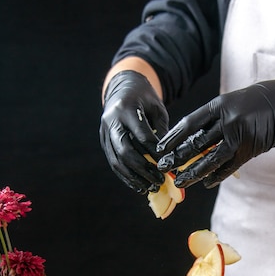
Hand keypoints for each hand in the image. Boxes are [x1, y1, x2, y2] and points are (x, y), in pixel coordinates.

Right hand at [100, 70, 168, 192]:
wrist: (122, 88)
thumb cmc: (145, 98)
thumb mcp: (157, 108)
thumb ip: (162, 131)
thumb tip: (170, 158)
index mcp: (126, 108)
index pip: (141, 135)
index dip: (155, 152)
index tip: (168, 164)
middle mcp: (111, 121)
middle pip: (125, 151)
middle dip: (144, 168)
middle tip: (160, 180)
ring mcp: (104, 132)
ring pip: (117, 161)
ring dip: (135, 177)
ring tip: (151, 187)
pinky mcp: (103, 142)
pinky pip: (114, 163)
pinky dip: (126, 177)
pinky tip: (139, 186)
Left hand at [156, 75, 274, 187]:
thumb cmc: (258, 102)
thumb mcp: (233, 102)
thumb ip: (215, 119)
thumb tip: (193, 139)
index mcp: (219, 105)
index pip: (189, 124)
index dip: (173, 137)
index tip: (159, 148)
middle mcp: (227, 119)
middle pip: (196, 142)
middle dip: (177, 157)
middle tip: (163, 167)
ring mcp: (239, 135)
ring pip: (210, 158)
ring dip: (192, 172)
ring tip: (179, 181)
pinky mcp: (251, 149)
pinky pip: (229, 166)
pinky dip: (216, 176)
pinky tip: (205, 183)